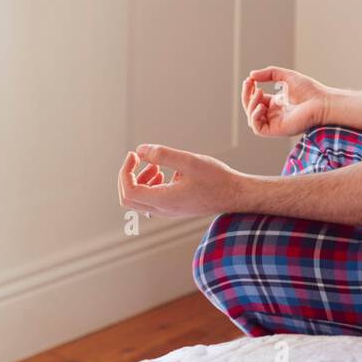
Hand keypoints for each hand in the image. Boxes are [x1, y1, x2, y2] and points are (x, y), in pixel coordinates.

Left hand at [116, 144, 247, 217]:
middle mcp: (163, 210)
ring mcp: (168, 212)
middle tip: (138, 158)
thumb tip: (140, 150)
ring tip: (154, 165)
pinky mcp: (174, 209)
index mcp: (164, 200)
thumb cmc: (217, 178)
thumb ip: (163, 155)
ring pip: (139, 201)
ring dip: (139, 180)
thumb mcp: (189, 161)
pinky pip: (151, 201)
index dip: (125, 172)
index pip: (128, 191)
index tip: (134, 155)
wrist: (236, 195)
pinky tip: (164, 173)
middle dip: (128, 177)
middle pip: (128, 199)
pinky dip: (150, 185)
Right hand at [241, 65, 328, 136]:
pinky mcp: (277, 130)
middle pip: (251, 109)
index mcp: (278, 105)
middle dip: (247, 96)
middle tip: (249, 83)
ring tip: (259, 92)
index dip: (250, 90)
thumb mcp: (286, 76)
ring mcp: (276, 123)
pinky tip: (262, 106)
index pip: (256, 100)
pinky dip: (255, 116)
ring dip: (250, 105)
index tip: (250, 79)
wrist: (323, 102)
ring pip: (252, 119)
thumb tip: (251, 75)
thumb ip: (269, 73)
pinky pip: (258, 128)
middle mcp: (275, 115)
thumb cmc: (310, 90)